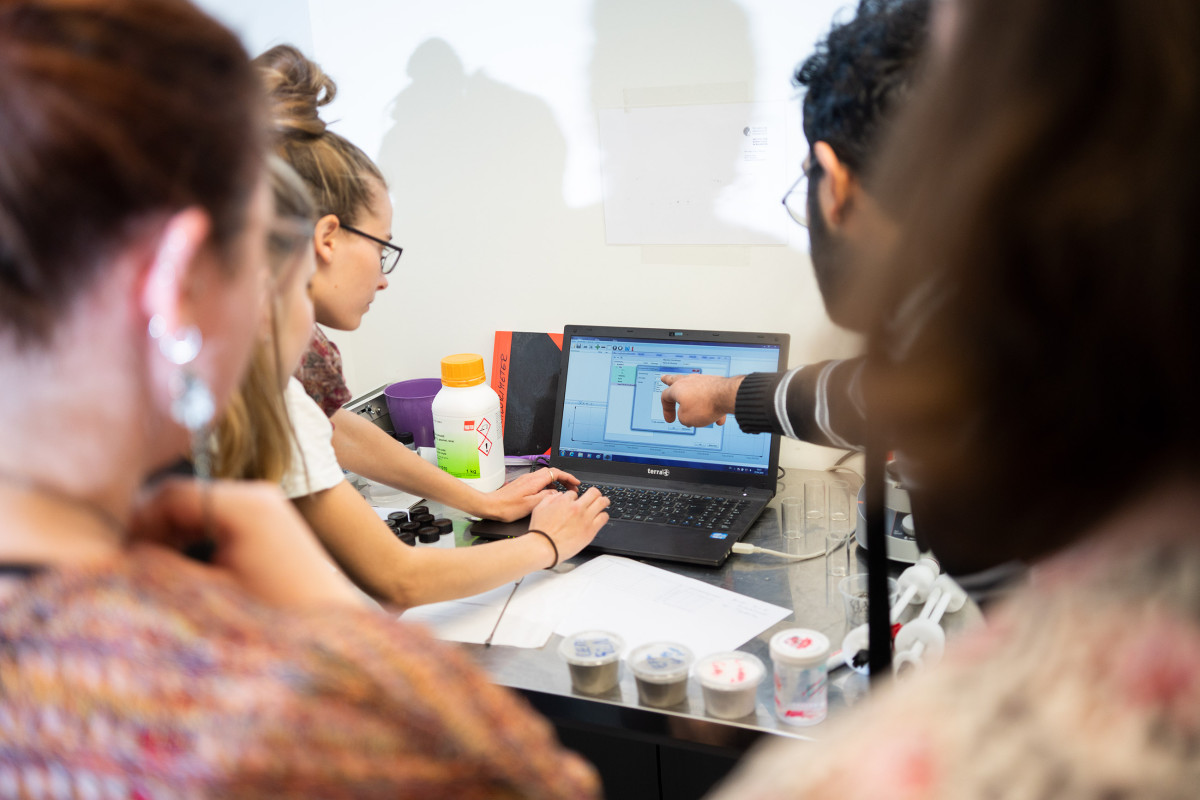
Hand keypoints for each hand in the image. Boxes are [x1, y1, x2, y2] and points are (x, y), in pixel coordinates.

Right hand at [130, 478, 363, 609]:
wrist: (334, 636)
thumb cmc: (273, 618)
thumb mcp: (207, 593)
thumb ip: (159, 567)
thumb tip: (120, 554)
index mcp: (245, 504)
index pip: (170, 494)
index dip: (136, 523)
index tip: (115, 555)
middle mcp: (259, 494)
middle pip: (185, 499)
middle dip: (153, 532)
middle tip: (129, 566)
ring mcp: (269, 506)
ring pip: (200, 511)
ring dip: (174, 538)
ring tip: (154, 574)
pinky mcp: (273, 523)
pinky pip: (221, 522)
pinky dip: (198, 542)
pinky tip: (185, 573)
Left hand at [480, 467, 580, 521]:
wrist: (491, 506)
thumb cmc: (507, 507)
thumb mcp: (531, 505)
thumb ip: (547, 497)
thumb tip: (558, 493)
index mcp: (534, 481)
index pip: (556, 473)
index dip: (568, 477)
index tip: (576, 483)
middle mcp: (530, 478)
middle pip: (552, 472)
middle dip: (564, 479)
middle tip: (572, 488)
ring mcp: (525, 480)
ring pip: (546, 477)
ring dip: (556, 482)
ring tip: (562, 492)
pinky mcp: (522, 484)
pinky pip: (539, 481)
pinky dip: (548, 486)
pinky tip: (548, 495)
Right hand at [527, 487, 609, 563]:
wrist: (545, 547)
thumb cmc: (540, 531)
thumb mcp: (539, 508)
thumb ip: (550, 498)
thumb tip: (559, 495)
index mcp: (564, 501)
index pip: (575, 493)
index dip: (575, 497)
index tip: (576, 502)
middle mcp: (577, 508)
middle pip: (594, 492)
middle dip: (595, 493)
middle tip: (596, 497)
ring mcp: (585, 518)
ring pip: (602, 502)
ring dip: (603, 501)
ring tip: (603, 503)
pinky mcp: (591, 530)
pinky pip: (604, 517)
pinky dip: (604, 515)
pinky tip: (601, 517)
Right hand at [659, 374, 743, 426]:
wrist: (727, 396)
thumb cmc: (705, 406)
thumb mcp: (687, 419)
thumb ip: (683, 418)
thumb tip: (687, 416)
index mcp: (677, 388)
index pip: (665, 397)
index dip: (666, 410)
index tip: (671, 420)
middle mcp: (689, 381)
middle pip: (675, 380)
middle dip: (669, 381)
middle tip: (664, 378)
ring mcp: (703, 380)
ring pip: (696, 390)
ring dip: (697, 403)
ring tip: (700, 412)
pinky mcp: (716, 382)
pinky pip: (712, 396)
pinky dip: (714, 407)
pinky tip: (719, 418)